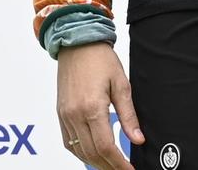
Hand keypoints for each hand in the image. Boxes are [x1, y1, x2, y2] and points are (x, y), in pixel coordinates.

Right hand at [55, 43, 141, 169]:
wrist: (76, 40)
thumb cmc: (99, 58)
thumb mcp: (121, 85)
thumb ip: (129, 115)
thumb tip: (138, 140)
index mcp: (92, 108)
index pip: (106, 148)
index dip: (120, 165)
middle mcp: (74, 114)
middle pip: (92, 154)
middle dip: (109, 167)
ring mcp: (65, 114)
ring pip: (79, 150)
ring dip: (95, 163)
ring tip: (111, 166)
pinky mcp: (60, 111)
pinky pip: (67, 141)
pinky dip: (80, 152)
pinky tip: (92, 155)